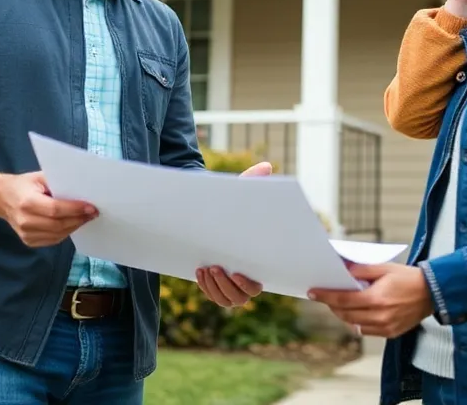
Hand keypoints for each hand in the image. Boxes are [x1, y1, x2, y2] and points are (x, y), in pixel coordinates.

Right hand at [0, 170, 96, 247]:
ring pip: (57, 234)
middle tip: (93, 213)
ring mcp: (26, 234)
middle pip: (58, 224)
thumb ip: (58, 181)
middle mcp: (25, 220)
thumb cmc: (24, 185)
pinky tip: (73, 224)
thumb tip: (82, 187)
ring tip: (86, 218)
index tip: (91, 207)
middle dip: (79, 219)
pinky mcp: (28, 241)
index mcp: (27, 202)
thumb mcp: (39, 176)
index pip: (55, 209)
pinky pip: (52, 240)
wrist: (2, 198)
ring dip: (74, 226)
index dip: (74, 209)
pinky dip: (65, 232)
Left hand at [196, 161, 270, 306]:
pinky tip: (200, 270)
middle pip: (241, 297)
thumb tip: (266, 166)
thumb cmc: (231, 210)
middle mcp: (246, 279)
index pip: (257, 285)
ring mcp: (231, 285)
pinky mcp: (217, 286)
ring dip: (215, 287)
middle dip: (226, 285)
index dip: (247, 283)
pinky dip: (206, 287)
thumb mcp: (238, 196)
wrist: (213, 219)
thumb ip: (252, 182)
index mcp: (257, 264)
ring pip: (226, 299)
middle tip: (215, 266)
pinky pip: (213, 296)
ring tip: (206, 267)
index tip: (236, 271)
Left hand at [308, 262, 433, 338]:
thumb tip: (342, 272)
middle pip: (345, 314)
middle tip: (324, 297)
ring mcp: (385, 327)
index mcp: (376, 298)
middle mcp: (379, 316)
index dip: (325, 296)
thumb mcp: (384, 268)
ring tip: (339, 304)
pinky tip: (357, 313)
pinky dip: (357, 322)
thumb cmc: (407, 278)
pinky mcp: (391, 334)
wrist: (432, 293)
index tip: (312, 293)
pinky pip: (366, 331)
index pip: (343, 299)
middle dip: (332, 305)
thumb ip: (361, 270)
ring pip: (354, 325)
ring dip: (343, 315)